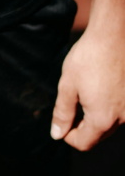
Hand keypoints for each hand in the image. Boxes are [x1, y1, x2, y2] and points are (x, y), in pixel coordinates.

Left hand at [51, 20, 124, 150]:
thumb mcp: (67, 86)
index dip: (68, 136)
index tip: (63, 121)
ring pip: (112, 122)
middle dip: (83, 127)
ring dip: (97, 116)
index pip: (84, 143)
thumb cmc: (89, 57)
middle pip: (99, 135)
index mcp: (103, 118)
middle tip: (72, 105)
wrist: (116, 32)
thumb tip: (57, 135)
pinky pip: (122, 109)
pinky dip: (110, 105)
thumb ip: (62, 114)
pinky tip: (101, 87)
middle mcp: (124, 116)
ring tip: (87, 93)